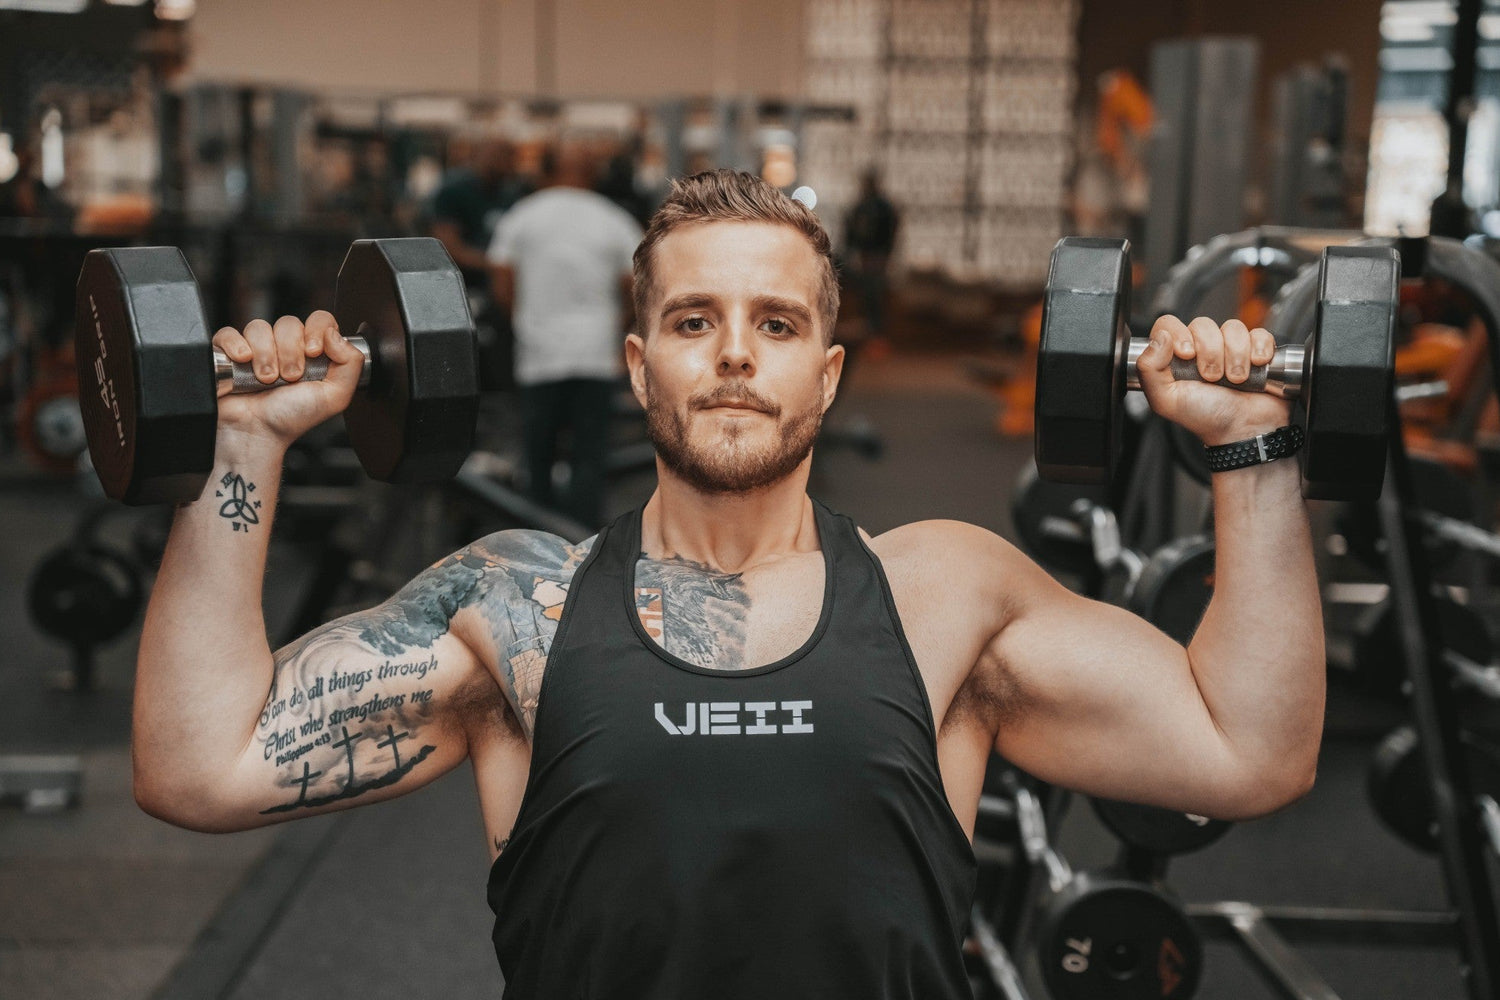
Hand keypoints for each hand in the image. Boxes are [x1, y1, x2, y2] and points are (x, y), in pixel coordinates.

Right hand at [211, 311, 364, 446]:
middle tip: (290, 377)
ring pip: (260, 327)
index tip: (313, 352)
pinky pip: (229, 333)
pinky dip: (236, 346)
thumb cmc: (292, 418)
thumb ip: (351, 364)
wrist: (257, 433)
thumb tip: (335, 334)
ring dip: (265, 355)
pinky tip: (243, 363)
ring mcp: (257, 348)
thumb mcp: (335, 396)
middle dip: (290, 351)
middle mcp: (286, 347)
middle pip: (289, 323)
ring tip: (267, 379)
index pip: (320, 320)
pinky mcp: (229, 353)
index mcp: (313, 353)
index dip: (317, 330)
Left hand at [1135, 315, 1289, 445]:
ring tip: (1235, 379)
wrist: (1243, 431)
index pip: (1169, 324)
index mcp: (1176, 357)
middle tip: (1212, 377)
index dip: (1178, 334)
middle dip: (1210, 352)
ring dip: (1236, 355)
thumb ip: (1149, 369)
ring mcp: (1230, 348)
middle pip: (1203, 324)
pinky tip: (1257, 365)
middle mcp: (1201, 349)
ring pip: (1233, 328)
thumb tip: (1160, 337)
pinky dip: (1259, 348)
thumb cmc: (1205, 418)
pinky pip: (1259, 333)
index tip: (1187, 355)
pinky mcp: (1257, 350)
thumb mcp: (1166, 400)